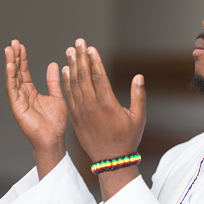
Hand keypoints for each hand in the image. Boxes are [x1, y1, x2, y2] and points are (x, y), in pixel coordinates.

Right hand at [5, 40, 66, 176]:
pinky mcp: (17, 107)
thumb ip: (53, 81)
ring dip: (10, 64)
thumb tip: (53, 64)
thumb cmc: (56, 122)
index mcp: (31, 92)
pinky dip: (11, 78)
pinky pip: (13, 90)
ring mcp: (18, 101)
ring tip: (9, 50)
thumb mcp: (57, 96)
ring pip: (12, 79)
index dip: (23, 59)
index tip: (21, 45)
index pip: (24, 72)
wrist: (54, 139)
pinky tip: (11, 66)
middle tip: (13, 42)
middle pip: (16, 72)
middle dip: (15, 57)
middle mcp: (23, 95)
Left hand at [62, 38, 145, 162]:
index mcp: (108, 104)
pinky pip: (69, 96)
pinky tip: (64, 71)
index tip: (90, 47)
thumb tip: (138, 76)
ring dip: (71, 66)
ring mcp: (81, 112)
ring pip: (74, 84)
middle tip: (77, 42)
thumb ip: (138, 95)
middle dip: (81, 58)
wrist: (111, 160)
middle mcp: (92, 106)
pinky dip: (66, 82)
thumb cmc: (128, 138)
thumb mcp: (138, 117)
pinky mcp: (75, 118)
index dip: (94, 60)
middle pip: (84, 76)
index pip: (98, 76)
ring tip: (69, 52)